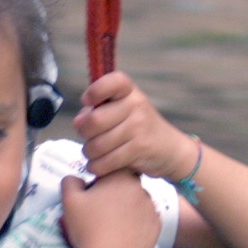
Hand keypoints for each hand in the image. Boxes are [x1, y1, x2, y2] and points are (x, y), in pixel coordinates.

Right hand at [60, 171, 159, 247]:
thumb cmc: (88, 227)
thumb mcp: (69, 200)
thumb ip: (70, 182)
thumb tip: (76, 180)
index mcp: (121, 178)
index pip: (114, 170)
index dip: (101, 180)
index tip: (93, 195)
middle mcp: (141, 189)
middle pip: (125, 187)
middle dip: (113, 196)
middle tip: (98, 214)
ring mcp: (152, 210)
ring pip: (135, 205)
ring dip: (124, 211)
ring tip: (109, 229)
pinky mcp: (156, 228)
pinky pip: (143, 221)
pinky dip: (134, 226)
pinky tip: (121, 237)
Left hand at [73, 71, 197, 181]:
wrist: (169, 149)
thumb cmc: (136, 128)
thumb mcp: (119, 112)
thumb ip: (96, 112)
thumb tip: (78, 122)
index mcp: (129, 92)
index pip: (113, 81)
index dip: (95, 91)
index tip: (87, 101)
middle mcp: (136, 105)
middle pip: (94, 120)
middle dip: (84, 134)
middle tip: (89, 138)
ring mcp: (139, 127)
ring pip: (97, 145)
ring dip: (89, 153)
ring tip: (94, 153)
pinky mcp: (139, 149)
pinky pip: (105, 161)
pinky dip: (97, 166)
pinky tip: (99, 164)